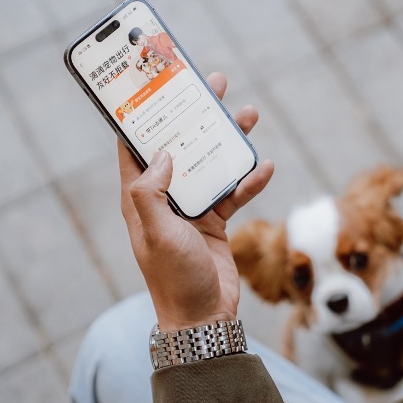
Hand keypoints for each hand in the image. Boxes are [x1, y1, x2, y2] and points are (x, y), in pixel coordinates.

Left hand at [118, 73, 273, 331]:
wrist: (204, 317)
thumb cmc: (175, 278)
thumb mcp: (156, 233)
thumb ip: (151, 193)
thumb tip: (162, 154)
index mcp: (141, 199)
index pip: (137, 148)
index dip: (146, 117)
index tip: (161, 87)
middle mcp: (165, 199)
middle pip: (181, 146)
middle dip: (197, 116)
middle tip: (216, 85)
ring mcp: (192, 209)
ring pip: (211, 164)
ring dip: (229, 141)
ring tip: (249, 115)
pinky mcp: (216, 222)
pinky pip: (234, 193)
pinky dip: (249, 180)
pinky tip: (266, 166)